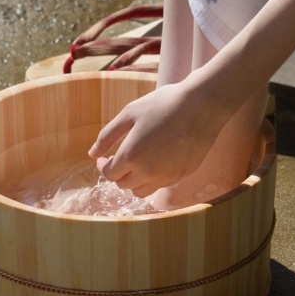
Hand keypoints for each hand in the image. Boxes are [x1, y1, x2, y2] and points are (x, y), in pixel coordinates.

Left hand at [88, 80, 227, 196]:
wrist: (202, 106)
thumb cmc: (164, 104)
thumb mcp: (130, 113)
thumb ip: (107, 135)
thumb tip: (92, 154)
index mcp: (131, 156)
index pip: (109, 173)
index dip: (104, 166)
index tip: (105, 157)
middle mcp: (147, 172)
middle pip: (124, 185)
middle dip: (118, 173)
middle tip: (121, 157)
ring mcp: (166, 177)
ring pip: (141, 191)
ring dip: (135, 181)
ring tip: (138, 162)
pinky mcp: (182, 176)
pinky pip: (161, 185)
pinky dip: (153, 178)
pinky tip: (158, 160)